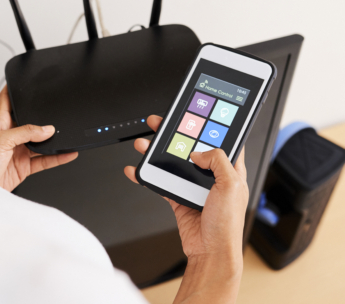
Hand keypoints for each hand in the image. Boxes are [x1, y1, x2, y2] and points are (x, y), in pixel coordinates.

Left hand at [0, 87, 77, 190]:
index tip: (21, 80)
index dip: (12, 89)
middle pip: (30, 122)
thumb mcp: (2, 140)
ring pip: (40, 142)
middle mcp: (10, 135)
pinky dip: (57, 157)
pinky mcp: (25, 165)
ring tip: (65, 136)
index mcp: (0, 123)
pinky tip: (66, 153)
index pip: (6, 100)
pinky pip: (45, 159)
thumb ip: (26, 132)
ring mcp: (18, 150)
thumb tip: (47, 129)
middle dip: (42, 118)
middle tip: (55, 115)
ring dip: (52, 140)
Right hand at [124, 115, 247, 303]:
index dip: (209, 127)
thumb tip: (198, 152)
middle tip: (160, 123)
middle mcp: (212, 176)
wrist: (209, 253)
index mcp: (230, 170)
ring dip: (156, 152)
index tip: (196, 115)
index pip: (221, 141)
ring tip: (144, 143)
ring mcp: (193, 186)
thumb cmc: (227, 226)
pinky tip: (137, 170)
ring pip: (172, 162)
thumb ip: (217, 161)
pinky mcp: (178, 197)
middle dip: (174, 134)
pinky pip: (161, 181)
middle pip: (190, 147)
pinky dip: (147, 176)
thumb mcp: (231, 186)